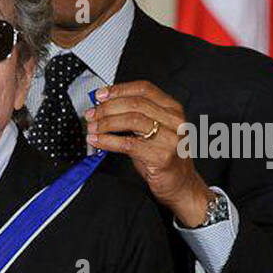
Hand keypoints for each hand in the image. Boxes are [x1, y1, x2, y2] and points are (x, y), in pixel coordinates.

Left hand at [85, 81, 212, 226]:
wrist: (181, 184)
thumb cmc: (163, 156)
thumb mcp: (152, 130)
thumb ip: (133, 116)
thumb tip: (103, 106)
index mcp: (172, 109)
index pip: (144, 88)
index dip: (119, 89)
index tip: (100, 94)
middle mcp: (174, 121)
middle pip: (135, 104)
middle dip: (108, 108)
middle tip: (91, 114)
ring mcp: (170, 138)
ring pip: (132, 120)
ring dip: (106, 123)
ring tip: (92, 128)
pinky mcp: (162, 156)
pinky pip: (128, 144)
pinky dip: (108, 141)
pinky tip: (98, 141)